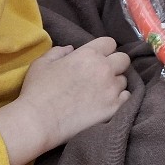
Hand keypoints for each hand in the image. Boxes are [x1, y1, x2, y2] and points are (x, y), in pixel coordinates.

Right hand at [0, 37, 131, 164]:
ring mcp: (111, 89)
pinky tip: (107, 103)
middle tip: (102, 75)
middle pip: (123, 59)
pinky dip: (119, 99)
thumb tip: (71, 49)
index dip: (104, 50)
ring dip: (115, 84)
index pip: (110, 43)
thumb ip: (59, 51)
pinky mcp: (115, 108)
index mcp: (88, 54)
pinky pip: (127, 98)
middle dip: (115, 64)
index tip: (97, 59)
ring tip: (102, 92)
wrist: (38, 121)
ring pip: (124, 80)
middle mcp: (104, 68)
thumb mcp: (42, 63)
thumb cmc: (37, 90)